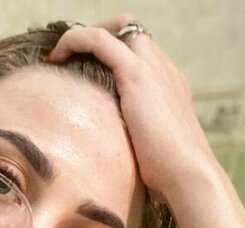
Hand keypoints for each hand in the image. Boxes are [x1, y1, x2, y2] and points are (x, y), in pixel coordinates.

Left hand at [45, 13, 219, 203]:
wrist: (188, 176)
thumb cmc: (170, 180)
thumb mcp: (151, 157)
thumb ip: (136, 150)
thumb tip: (117, 173)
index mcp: (170, 88)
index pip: (142, 58)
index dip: (114, 59)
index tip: (87, 75)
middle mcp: (164, 71)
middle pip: (130, 36)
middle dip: (99, 40)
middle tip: (69, 58)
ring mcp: (152, 69)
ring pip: (116, 31)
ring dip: (86, 35)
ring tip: (60, 53)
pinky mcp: (136, 74)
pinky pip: (100, 41)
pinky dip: (76, 39)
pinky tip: (56, 55)